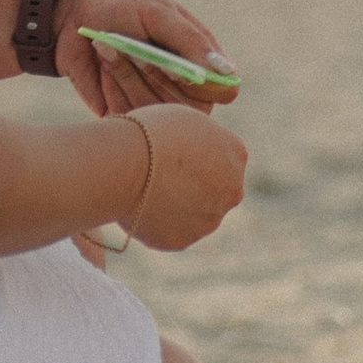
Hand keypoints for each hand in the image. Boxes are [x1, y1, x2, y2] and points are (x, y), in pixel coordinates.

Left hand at [57, 0, 232, 115]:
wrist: (67, 14)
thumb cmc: (119, 5)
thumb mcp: (157, 13)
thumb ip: (192, 42)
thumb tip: (228, 74)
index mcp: (200, 57)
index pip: (222, 90)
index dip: (204, 84)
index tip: (178, 66)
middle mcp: (181, 86)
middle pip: (188, 109)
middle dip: (158, 76)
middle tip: (136, 49)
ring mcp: (151, 102)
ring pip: (156, 112)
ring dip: (131, 75)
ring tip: (112, 47)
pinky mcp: (124, 113)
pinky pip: (128, 118)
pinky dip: (114, 85)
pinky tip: (103, 62)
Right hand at [127, 102, 247, 250]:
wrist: (126, 166)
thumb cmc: (153, 132)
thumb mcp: (190, 121)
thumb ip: (206, 141)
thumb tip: (203, 156)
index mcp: (237, 154)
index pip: (223, 156)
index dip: (196, 153)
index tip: (174, 149)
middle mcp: (232, 191)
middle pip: (214, 188)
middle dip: (194, 184)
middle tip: (161, 172)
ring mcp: (209, 220)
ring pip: (195, 213)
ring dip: (177, 204)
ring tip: (147, 187)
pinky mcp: (183, 241)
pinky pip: (172, 230)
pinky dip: (159, 222)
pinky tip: (141, 205)